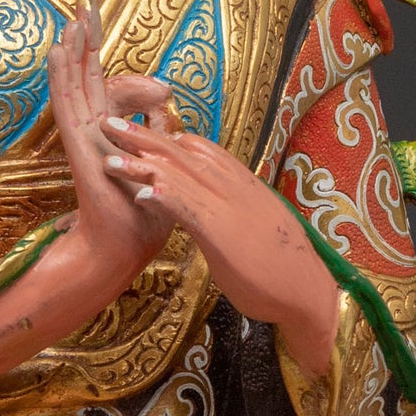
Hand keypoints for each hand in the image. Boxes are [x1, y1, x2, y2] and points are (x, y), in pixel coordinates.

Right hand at [48, 5, 170, 292]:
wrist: (123, 246)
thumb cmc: (142, 211)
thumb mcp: (158, 159)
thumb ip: (154, 128)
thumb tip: (162, 102)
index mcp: (108, 130)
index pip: (100, 80)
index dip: (95, 48)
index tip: (93, 17)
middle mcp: (91, 129)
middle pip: (83, 74)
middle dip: (83, 38)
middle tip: (82, 2)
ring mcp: (82, 136)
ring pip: (72, 83)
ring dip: (71, 50)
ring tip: (70, 18)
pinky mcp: (79, 145)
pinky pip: (67, 104)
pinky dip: (61, 76)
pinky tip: (58, 50)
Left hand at [100, 111, 339, 374]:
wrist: (307, 292)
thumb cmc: (280, 266)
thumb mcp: (254, 226)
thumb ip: (232, 210)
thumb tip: (212, 208)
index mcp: (242, 184)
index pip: (200, 149)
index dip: (165, 137)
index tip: (138, 129)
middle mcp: (235, 187)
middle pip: (182, 153)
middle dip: (143, 137)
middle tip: (109, 123)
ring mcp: (229, 207)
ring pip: (180, 175)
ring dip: (141, 165)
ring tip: (109, 158)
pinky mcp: (223, 233)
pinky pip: (190, 208)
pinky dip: (165, 197)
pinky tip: (142, 193)